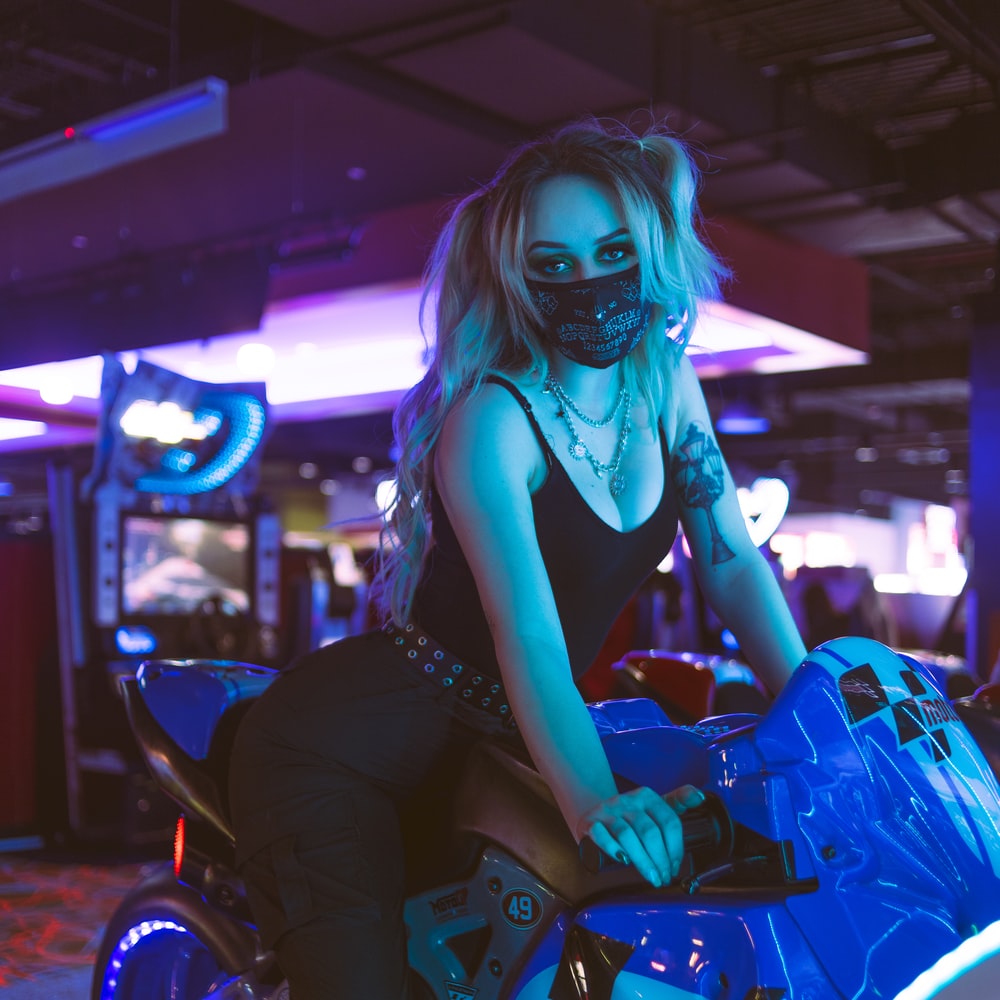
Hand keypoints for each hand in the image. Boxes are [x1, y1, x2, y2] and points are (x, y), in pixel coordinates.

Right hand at [577, 785, 705, 886]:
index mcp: (647, 796)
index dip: (675, 847)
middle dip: (660, 858)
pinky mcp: (590, 822)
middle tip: (664, 878)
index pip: (668, 821)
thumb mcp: (654, 806)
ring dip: (642, 860)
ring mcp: (607, 811)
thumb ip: (678, 801)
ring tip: (651, 877)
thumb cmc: (630, 816)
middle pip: (649, 831)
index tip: (675, 867)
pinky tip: (623, 861)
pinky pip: (601, 835)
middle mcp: (628, 801)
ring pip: (627, 835)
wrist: (594, 812)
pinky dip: (612, 849)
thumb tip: (700, 797)